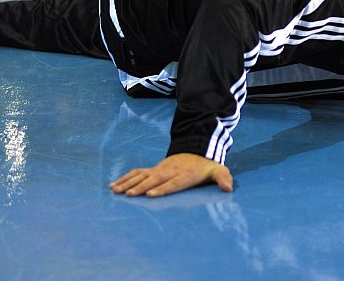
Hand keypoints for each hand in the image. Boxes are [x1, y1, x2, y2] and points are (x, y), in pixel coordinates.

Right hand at [109, 153, 233, 197]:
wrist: (196, 149)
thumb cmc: (206, 166)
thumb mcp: (218, 170)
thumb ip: (224, 178)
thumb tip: (229, 188)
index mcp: (185, 174)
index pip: (173, 182)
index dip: (163, 188)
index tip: (151, 194)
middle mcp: (170, 171)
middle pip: (155, 179)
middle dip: (142, 187)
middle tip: (131, 195)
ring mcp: (160, 169)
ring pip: (142, 175)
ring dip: (129, 183)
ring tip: (117, 191)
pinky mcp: (153, 169)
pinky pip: (137, 173)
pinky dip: (126, 178)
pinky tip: (114, 185)